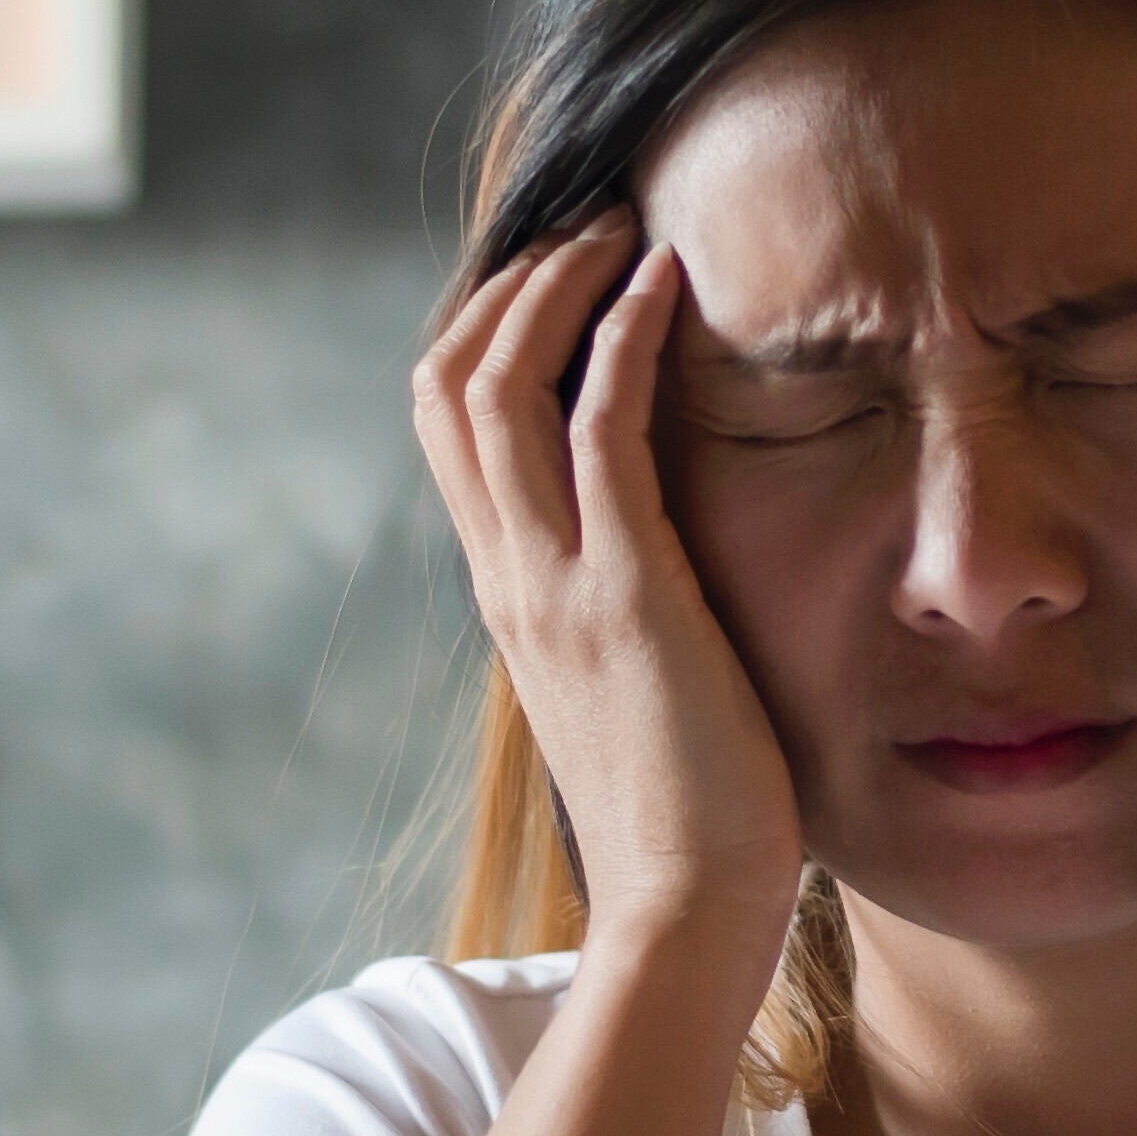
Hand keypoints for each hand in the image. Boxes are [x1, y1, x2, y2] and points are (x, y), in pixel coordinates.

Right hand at [408, 211, 804, 959]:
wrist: (686, 913)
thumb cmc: (688, 816)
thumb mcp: (630, 689)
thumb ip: (618, 615)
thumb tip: (657, 567)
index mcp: (507, 595)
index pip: (449, 426)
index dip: (489, 328)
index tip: (559, 272)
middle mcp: (509, 576)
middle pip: (448, 382)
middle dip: (511, 281)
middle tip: (591, 222)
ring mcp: (553, 582)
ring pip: (499, 385)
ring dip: (558, 284)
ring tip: (623, 227)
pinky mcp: (624, 593)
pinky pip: (599, 428)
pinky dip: (622, 337)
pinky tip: (667, 285)